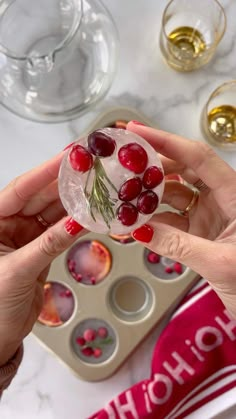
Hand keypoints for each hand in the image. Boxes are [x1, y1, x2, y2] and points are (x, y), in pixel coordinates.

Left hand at [0, 152, 84, 364]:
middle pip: (39, 197)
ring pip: (52, 213)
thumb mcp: (17, 271)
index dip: (45, 172)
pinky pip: (59, 232)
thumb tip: (76, 223)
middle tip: (91, 170)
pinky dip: (75, 225)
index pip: (20, 190)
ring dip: (74, 203)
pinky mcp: (39, 249)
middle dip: (65, 184)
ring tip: (97, 189)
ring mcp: (25, 236)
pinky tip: (92, 216)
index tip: (68, 158)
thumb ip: (48, 245)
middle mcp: (7, 224)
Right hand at [127, 122, 235, 318]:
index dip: (166, 141)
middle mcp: (222, 198)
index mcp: (235, 194)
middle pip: (183, 170)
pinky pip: (173, 220)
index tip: (135, 132)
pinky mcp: (202, 232)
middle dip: (152, 167)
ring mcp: (211, 215)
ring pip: (175, 195)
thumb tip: (138, 230)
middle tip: (121, 164)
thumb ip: (179, 246)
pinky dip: (154, 221)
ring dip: (149, 196)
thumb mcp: (219, 262)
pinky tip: (135, 222)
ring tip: (122, 195)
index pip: (198, 157)